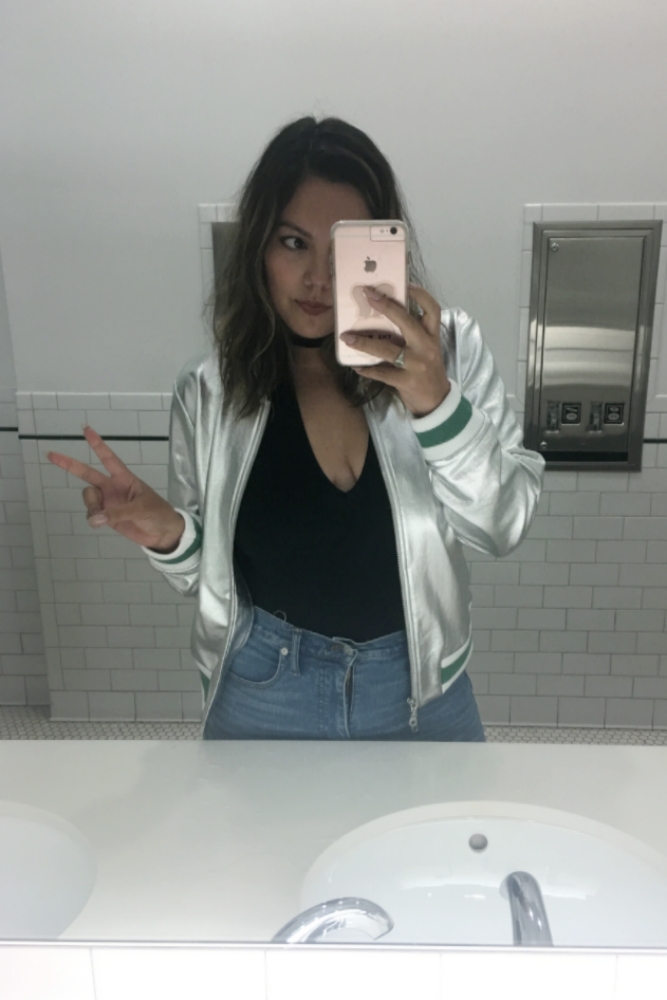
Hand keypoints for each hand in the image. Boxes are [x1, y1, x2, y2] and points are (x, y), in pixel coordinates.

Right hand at [46, 426, 184, 552]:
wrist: (162, 533)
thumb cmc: (157, 513)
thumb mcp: (142, 509)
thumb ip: (118, 513)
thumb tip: (95, 519)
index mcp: (124, 479)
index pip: (109, 458)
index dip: (98, 444)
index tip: (86, 429)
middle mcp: (112, 487)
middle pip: (87, 473)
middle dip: (69, 464)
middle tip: (50, 454)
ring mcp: (108, 501)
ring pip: (88, 497)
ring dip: (91, 506)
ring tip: (100, 517)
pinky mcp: (105, 516)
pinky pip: (91, 513)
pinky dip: (93, 518)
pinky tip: (100, 522)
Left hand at [340, 284, 449, 417]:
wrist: (437, 401)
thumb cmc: (428, 371)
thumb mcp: (427, 349)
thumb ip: (413, 334)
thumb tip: (385, 316)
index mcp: (432, 336)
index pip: (433, 310)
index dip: (421, 295)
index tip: (405, 284)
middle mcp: (426, 347)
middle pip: (406, 322)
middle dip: (386, 307)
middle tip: (368, 295)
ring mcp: (416, 365)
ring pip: (387, 350)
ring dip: (364, 343)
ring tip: (347, 338)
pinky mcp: (406, 381)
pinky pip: (382, 373)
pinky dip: (367, 370)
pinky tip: (355, 366)